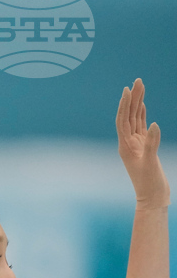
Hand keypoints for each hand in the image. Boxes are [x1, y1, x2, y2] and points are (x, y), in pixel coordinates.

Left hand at [116, 78, 169, 207]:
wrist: (152, 197)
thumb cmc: (150, 183)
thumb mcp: (150, 162)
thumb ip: (151, 143)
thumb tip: (153, 123)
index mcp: (125, 146)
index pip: (123, 121)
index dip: (124, 105)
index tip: (127, 90)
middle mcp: (127, 143)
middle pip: (129, 116)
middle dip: (132, 98)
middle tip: (137, 80)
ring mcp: (135, 144)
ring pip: (135, 119)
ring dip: (137, 103)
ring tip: (140, 86)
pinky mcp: (143, 147)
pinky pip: (141, 126)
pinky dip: (141, 114)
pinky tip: (141, 105)